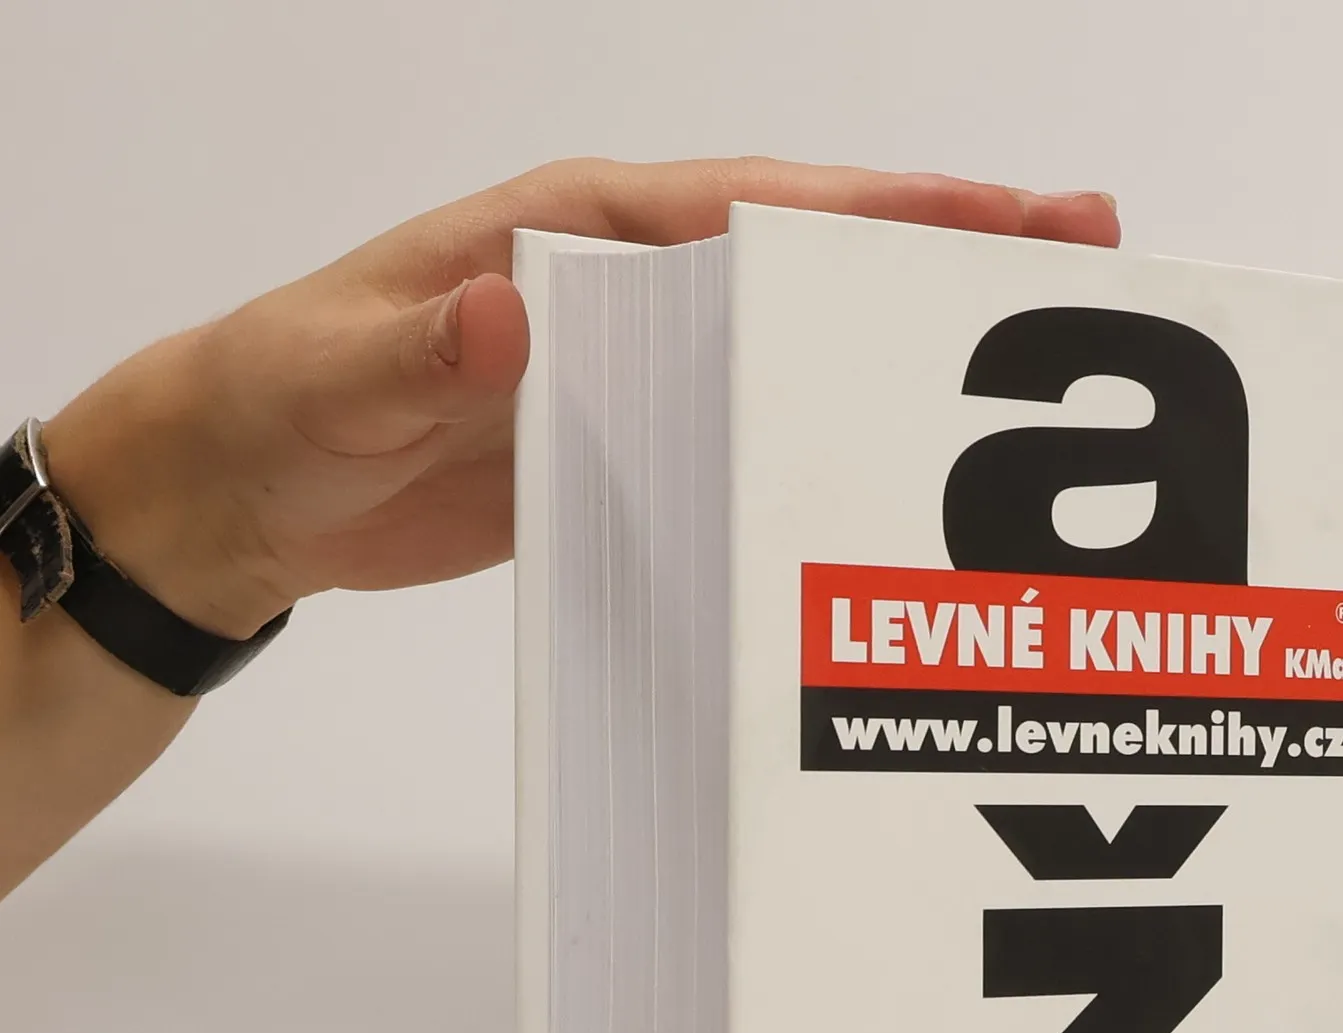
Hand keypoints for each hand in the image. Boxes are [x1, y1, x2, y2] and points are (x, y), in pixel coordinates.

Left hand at [41, 159, 1120, 639]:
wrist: (246, 497)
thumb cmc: (281, 403)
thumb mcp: (339, 375)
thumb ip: (424, 353)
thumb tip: (508, 321)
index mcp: (566, 234)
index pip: (745, 207)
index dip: (872, 209)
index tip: (990, 217)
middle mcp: (620, 288)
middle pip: (804, 256)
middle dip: (934, 254)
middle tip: (1079, 250)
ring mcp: (633, 371)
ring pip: (790, 342)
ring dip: (894, 347)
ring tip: (1021, 366)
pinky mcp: (627, 451)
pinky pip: (745, 434)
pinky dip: (822, 439)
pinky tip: (891, 474)